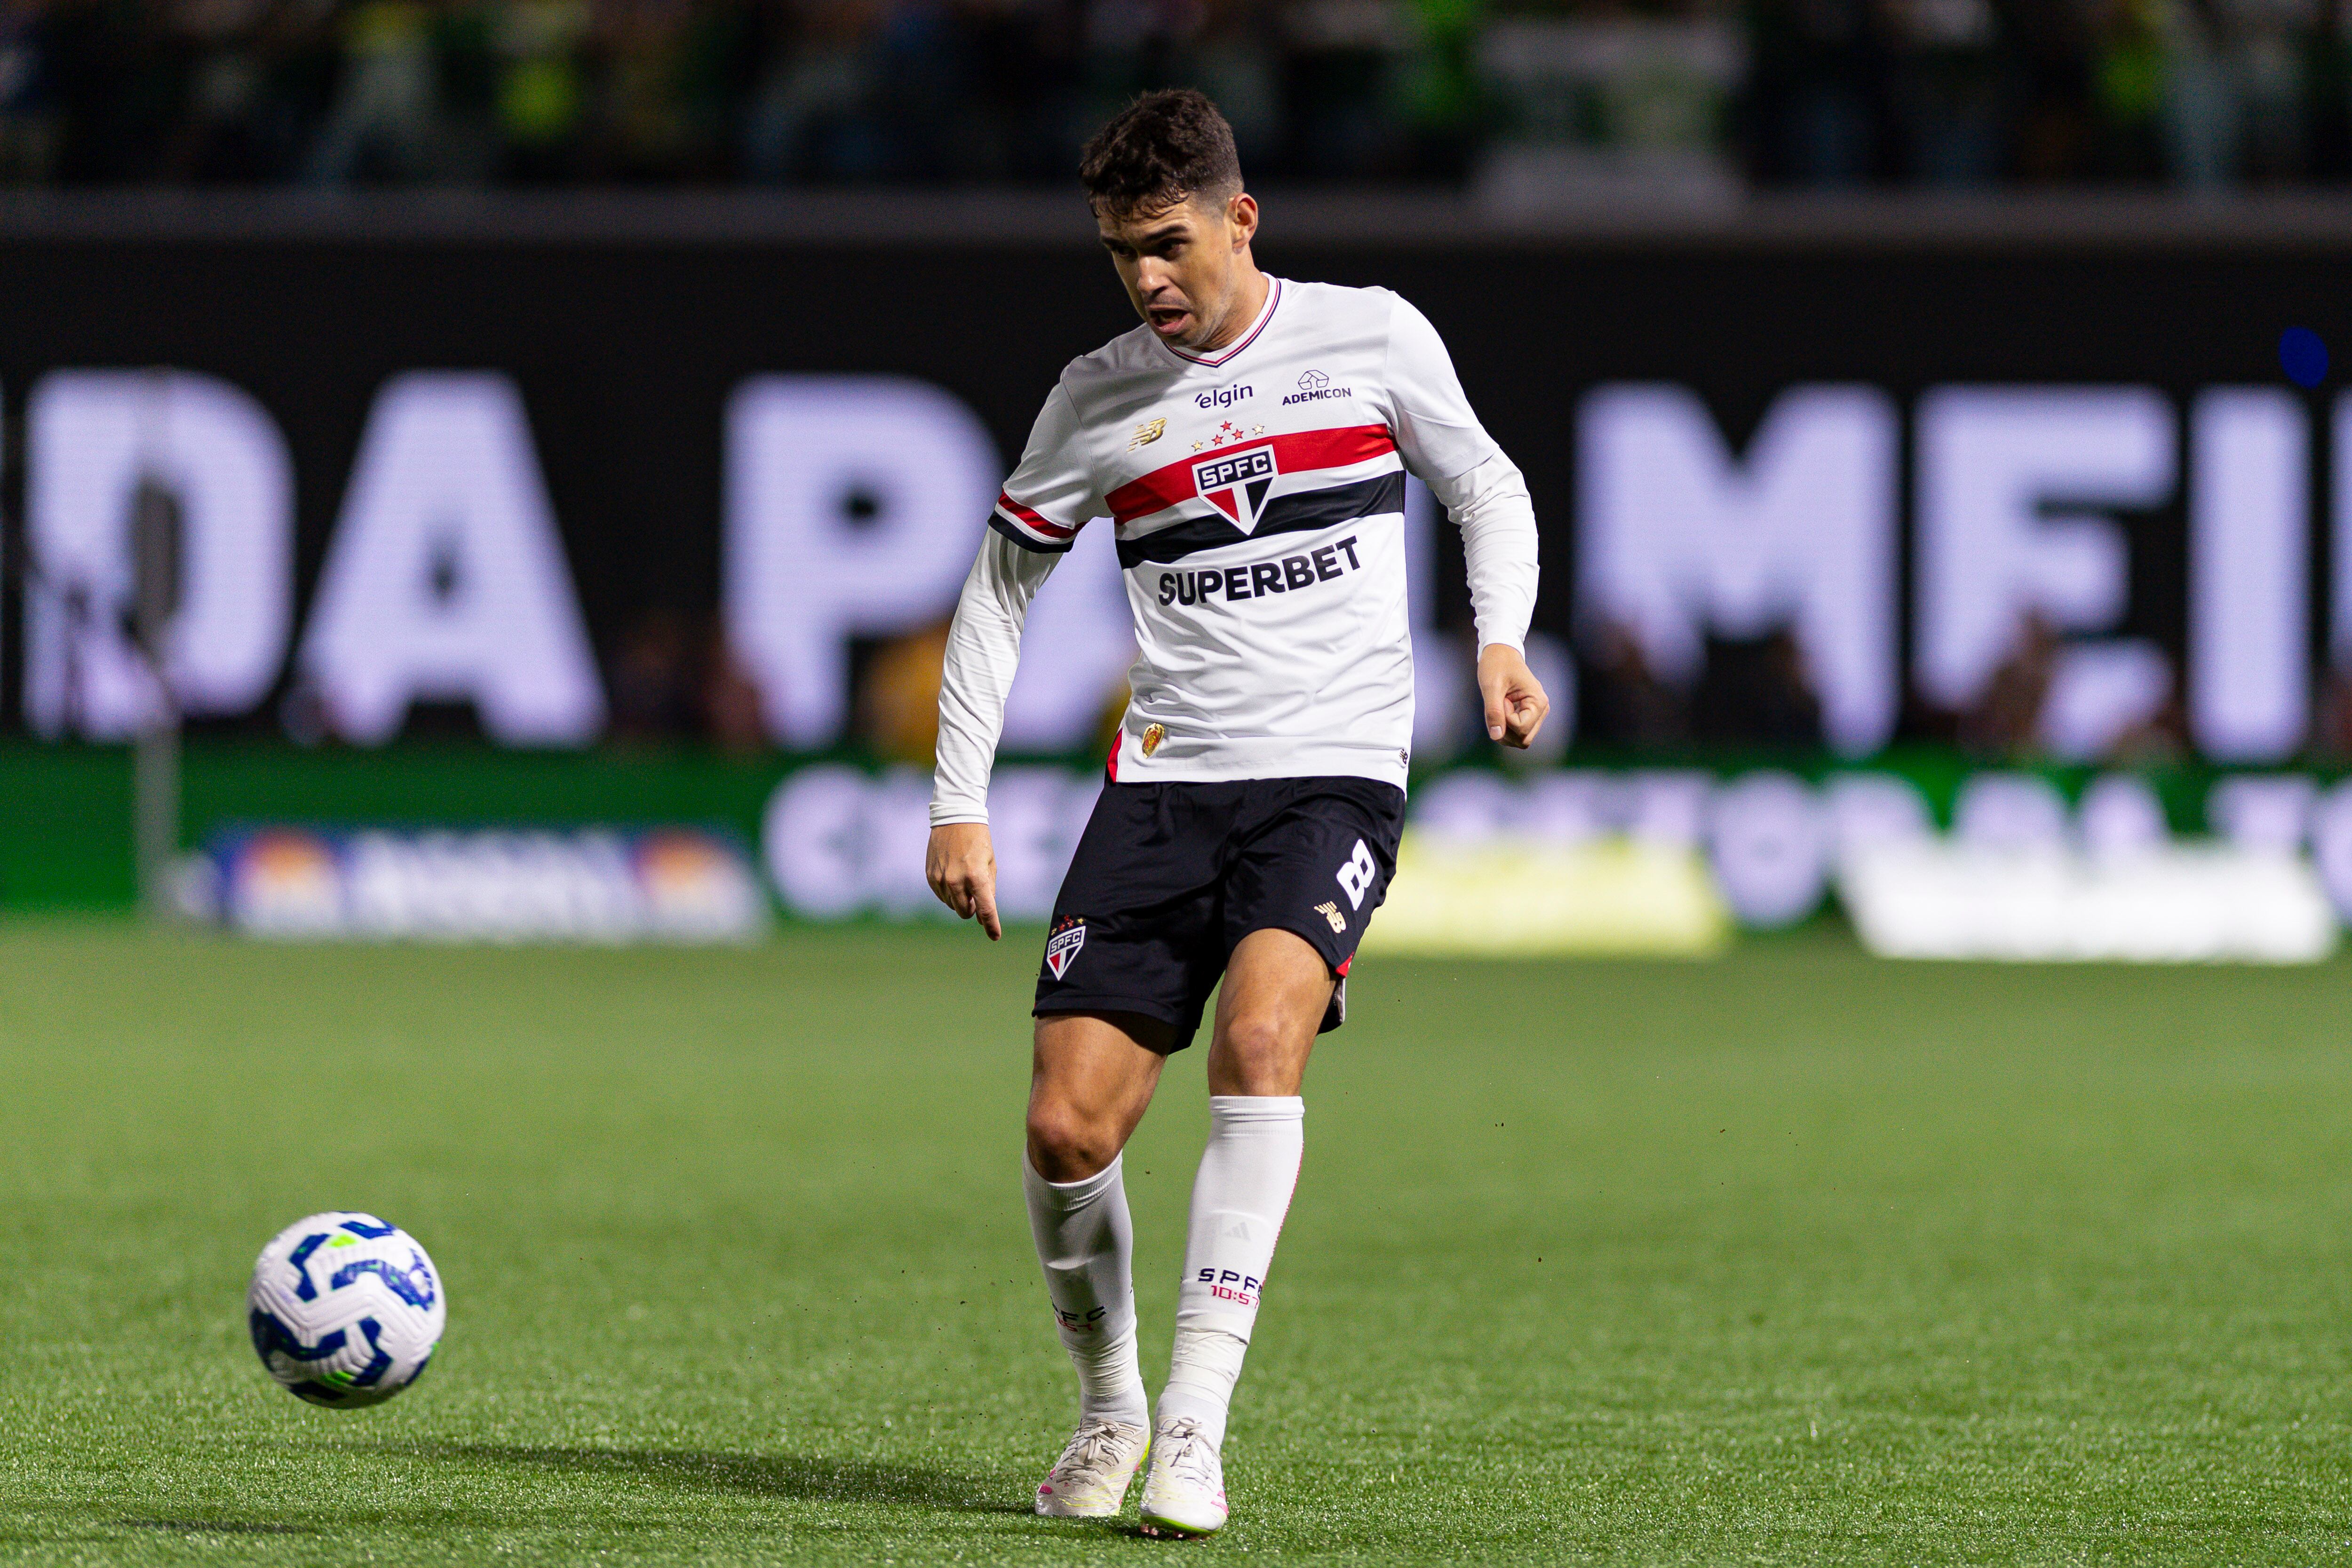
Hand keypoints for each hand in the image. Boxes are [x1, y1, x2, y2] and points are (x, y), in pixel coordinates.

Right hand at [927, 823, 1000, 940]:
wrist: (954, 818)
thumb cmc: (978, 841)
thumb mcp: (990, 864)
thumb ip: (989, 891)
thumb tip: (983, 916)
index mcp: (976, 876)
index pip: (985, 909)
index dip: (991, 925)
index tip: (995, 936)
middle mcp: (956, 880)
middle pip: (965, 912)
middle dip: (972, 909)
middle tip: (975, 896)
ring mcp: (941, 879)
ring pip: (952, 905)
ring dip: (960, 899)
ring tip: (963, 878)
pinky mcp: (930, 877)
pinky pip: (941, 896)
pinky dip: (949, 892)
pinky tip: (952, 876)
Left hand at [1478, 644, 1549, 749]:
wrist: (1500, 652)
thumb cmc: (1496, 665)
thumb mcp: (1491, 686)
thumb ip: (1493, 712)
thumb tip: (1496, 736)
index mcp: (1538, 702)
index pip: (1521, 729)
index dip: (1504, 719)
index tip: (1501, 699)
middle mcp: (1542, 710)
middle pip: (1523, 740)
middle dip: (1505, 729)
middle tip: (1499, 705)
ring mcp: (1536, 714)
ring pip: (1520, 740)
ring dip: (1504, 730)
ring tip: (1501, 705)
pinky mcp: (1529, 716)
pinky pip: (1517, 734)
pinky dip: (1505, 728)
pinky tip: (1501, 709)